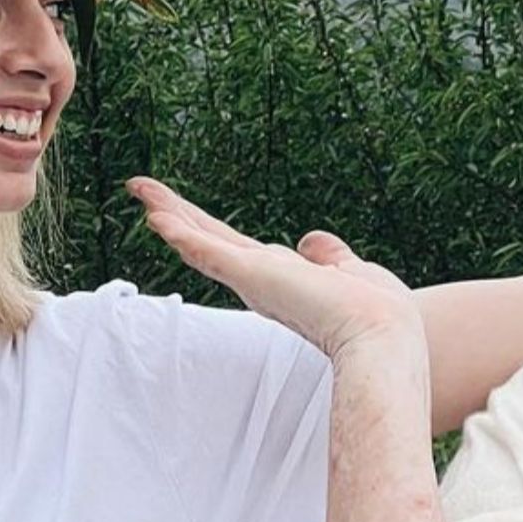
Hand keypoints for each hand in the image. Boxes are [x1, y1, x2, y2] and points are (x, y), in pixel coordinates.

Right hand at [126, 177, 424, 361]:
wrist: (382, 333)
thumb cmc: (373, 311)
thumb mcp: (346, 269)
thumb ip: (326, 255)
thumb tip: (309, 240)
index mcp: (278, 278)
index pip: (231, 245)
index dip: (203, 227)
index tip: (177, 210)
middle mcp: (258, 280)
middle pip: (206, 237)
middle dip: (173, 211)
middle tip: (140, 187)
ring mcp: (253, 279)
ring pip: (200, 239)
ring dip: (169, 212)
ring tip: (140, 188)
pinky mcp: (254, 276)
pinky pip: (209, 251)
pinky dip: (183, 234)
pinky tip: (157, 217)